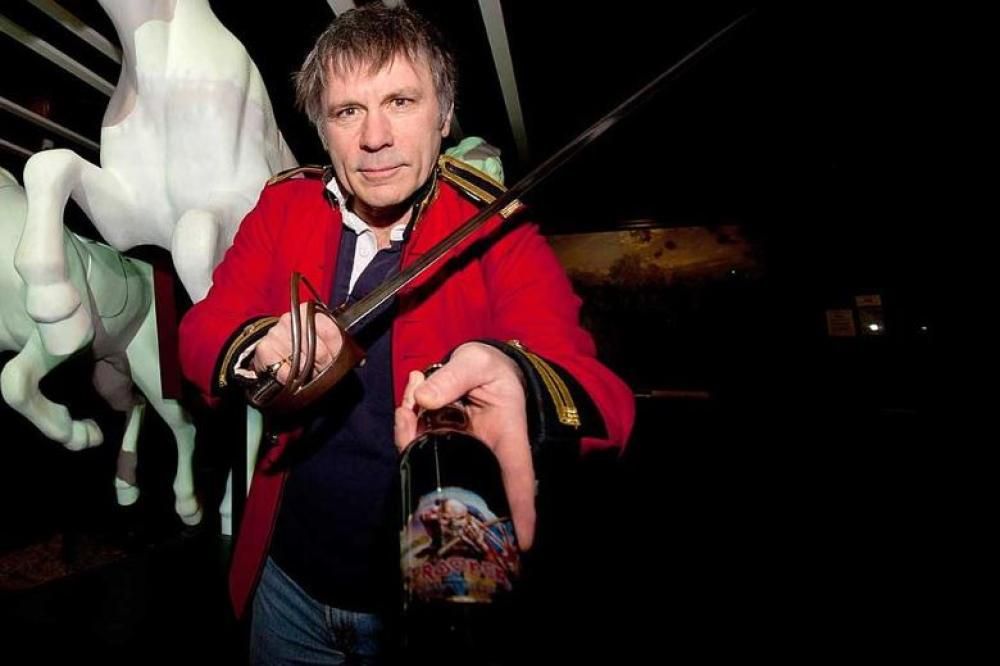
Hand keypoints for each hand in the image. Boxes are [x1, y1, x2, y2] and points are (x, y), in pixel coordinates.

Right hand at [252, 303, 342, 384]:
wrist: (272, 344)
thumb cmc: (301, 340)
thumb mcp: (320, 335)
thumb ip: (337, 341)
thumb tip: (359, 360)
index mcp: (309, 312)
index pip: (331, 332)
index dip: (338, 351)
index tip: (338, 360)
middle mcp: (291, 319)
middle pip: (319, 351)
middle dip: (325, 366)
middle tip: (322, 369)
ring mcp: (276, 333)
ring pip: (303, 364)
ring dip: (309, 374)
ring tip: (307, 371)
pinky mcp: (265, 349)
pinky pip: (286, 373)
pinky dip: (292, 379)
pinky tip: (293, 374)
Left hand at [395, 342, 535, 548]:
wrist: (478, 365)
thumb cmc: (489, 368)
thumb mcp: (476, 363)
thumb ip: (452, 377)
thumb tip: (422, 398)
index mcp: (507, 437)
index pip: (518, 479)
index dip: (522, 513)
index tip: (523, 545)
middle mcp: (483, 454)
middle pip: (461, 480)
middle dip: (427, 463)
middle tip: (409, 419)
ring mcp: (457, 452)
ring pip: (427, 459)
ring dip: (409, 430)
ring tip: (414, 390)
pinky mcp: (437, 445)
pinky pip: (414, 443)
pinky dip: (405, 423)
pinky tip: (409, 397)